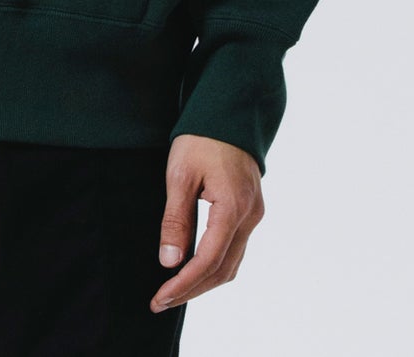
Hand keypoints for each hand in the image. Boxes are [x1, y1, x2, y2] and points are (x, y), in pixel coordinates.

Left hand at [149, 134, 263, 312]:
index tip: (160, 298)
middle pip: (223, 270)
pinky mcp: (251, 210)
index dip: (183, 284)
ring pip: (232, 263)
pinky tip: (194, 268)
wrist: (229, 112)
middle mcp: (250, 217)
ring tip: (174, 291)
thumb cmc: (201, 139)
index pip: (208, 260)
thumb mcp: (180, 175)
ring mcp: (254, 215)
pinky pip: (235, 248)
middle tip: (161, 302)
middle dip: (192, 290)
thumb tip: (170, 261)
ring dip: (204, 282)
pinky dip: (215, 265)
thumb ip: (176, 219)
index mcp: (233, 207)